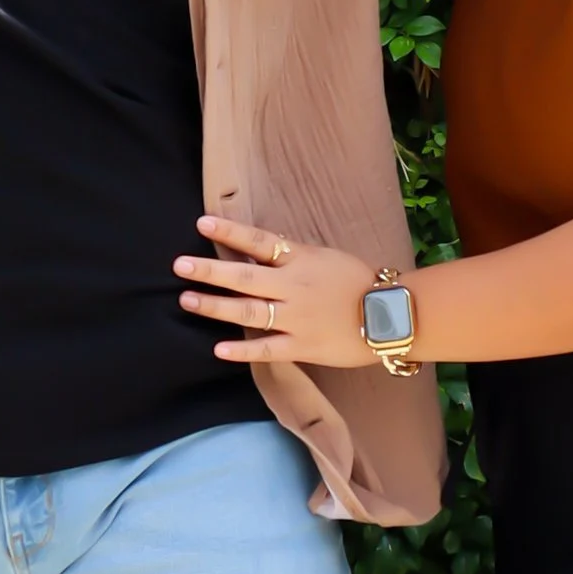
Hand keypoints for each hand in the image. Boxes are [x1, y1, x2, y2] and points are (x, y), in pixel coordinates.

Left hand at [175, 216, 386, 367]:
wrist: (392, 316)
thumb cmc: (361, 282)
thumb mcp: (326, 257)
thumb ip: (293, 256)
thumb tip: (257, 250)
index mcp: (302, 260)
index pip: (259, 242)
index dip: (230, 232)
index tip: (202, 223)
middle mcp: (295, 287)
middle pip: (245, 278)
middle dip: (210, 271)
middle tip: (180, 265)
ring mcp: (297, 318)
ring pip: (250, 312)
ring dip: (216, 306)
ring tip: (188, 300)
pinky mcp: (303, 346)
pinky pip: (267, 349)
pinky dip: (243, 350)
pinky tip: (218, 349)